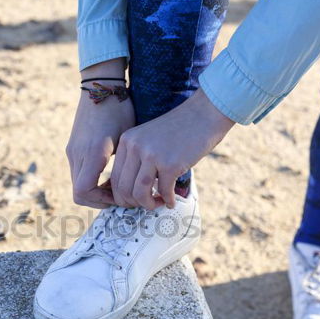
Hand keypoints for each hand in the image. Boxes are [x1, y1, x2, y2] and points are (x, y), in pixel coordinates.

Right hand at [66, 59, 133, 207]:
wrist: (100, 85)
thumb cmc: (119, 109)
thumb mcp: (127, 137)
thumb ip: (127, 163)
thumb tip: (138, 184)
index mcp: (92, 154)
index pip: (83, 192)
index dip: (101, 201)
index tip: (119, 198)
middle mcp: (77, 154)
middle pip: (79, 193)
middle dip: (99, 199)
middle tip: (120, 196)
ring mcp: (72, 151)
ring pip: (78, 184)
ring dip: (95, 189)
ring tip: (117, 184)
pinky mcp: (72, 147)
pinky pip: (79, 173)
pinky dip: (92, 179)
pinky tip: (109, 172)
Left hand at [111, 88, 234, 208]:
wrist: (204, 114)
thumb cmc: (179, 130)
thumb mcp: (148, 139)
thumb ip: (137, 159)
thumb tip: (130, 192)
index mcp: (126, 141)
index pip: (115, 178)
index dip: (123, 196)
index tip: (134, 200)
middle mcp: (135, 147)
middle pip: (124, 188)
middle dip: (134, 203)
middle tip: (147, 204)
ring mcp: (152, 155)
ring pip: (139, 193)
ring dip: (148, 204)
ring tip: (158, 203)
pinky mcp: (170, 164)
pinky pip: (164, 191)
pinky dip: (168, 200)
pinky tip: (172, 201)